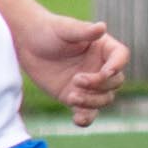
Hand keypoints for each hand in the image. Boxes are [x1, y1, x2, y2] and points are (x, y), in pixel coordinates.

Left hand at [13, 9, 130, 125]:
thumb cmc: (48, 30)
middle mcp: (100, 67)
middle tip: (77, 80)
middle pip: (115, 82)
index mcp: (104, 48)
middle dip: (99, 84)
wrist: (27, 44)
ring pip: (104, 99)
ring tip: (72, 97)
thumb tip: (102, 27)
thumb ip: (84, 31)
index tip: (105, 72)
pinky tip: (77, 120)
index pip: (120, 57)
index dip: (117, 66)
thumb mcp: (65, 28)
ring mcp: (90, 85)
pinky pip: (88, 113)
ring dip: (92, 102)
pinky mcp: (75, 97)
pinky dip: (86, 119)